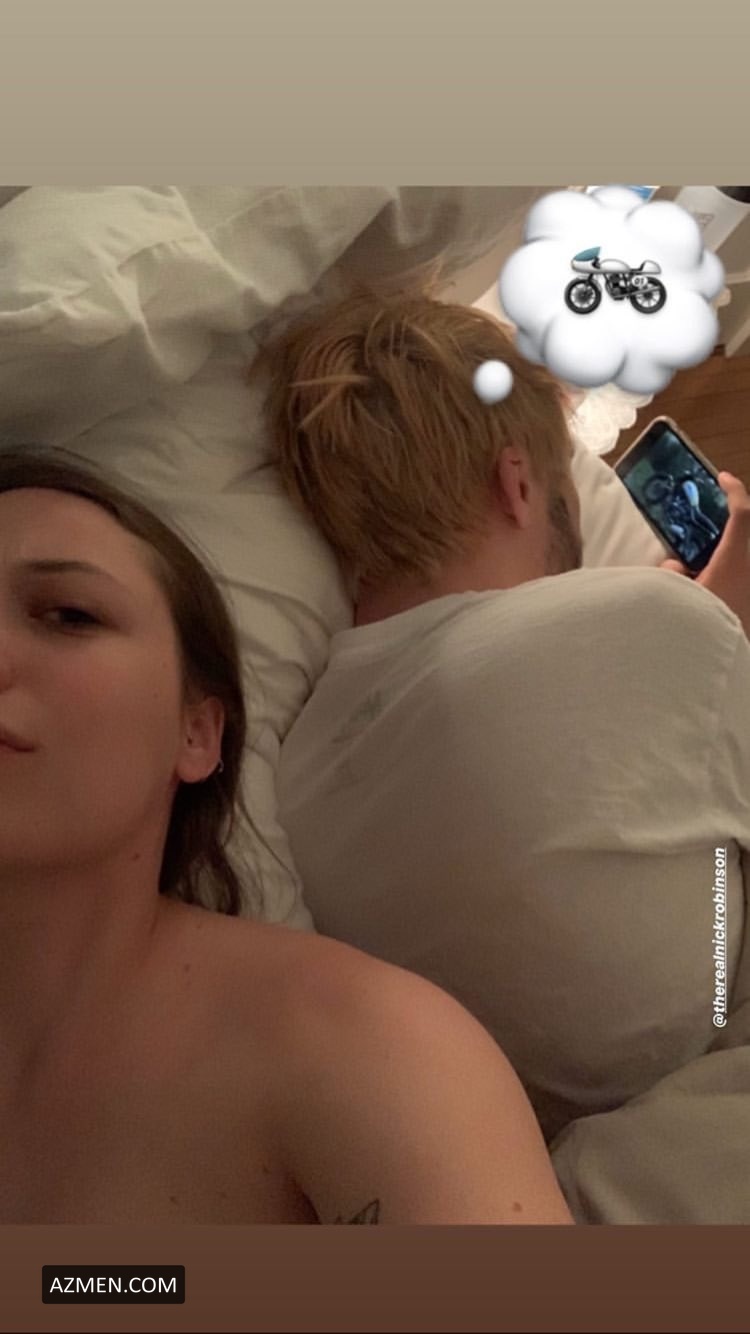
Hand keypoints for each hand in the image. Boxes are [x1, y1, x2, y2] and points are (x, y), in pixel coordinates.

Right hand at [659, 471, 749, 637]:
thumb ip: (672, 573)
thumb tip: (675, 565)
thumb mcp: (675, 596)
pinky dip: (729, 570)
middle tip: (716, 514)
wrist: (711, 672)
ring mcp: (749, 589)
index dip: (734, 491)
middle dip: (735, 520)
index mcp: (736, 562)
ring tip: (708, 552)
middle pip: (747, 534)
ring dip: (730, 549)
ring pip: (742, 556)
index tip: (721, 478)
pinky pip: (739, 576)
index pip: (743, 514)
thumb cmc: (697, 629)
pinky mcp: (745, 605)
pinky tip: (708, 586)